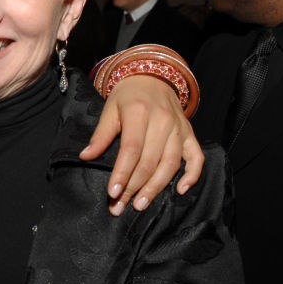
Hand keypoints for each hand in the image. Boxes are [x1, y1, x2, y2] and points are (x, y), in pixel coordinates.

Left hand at [80, 75, 203, 215]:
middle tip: (120, 206)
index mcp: (140, 112)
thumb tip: (86, 156)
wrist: (153, 77)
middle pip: (150, 161)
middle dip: (134, 187)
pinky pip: (197, 158)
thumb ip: (100, 135)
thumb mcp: (110, 109)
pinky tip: (181, 191)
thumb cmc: (128, 96)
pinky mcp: (189, 135)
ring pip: (170, 164)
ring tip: (141, 204)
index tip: (113, 192)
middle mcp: (163, 121)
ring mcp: (179, 129)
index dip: (122, 172)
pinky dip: (192, 175)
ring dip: (156, 188)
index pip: (131, 149)